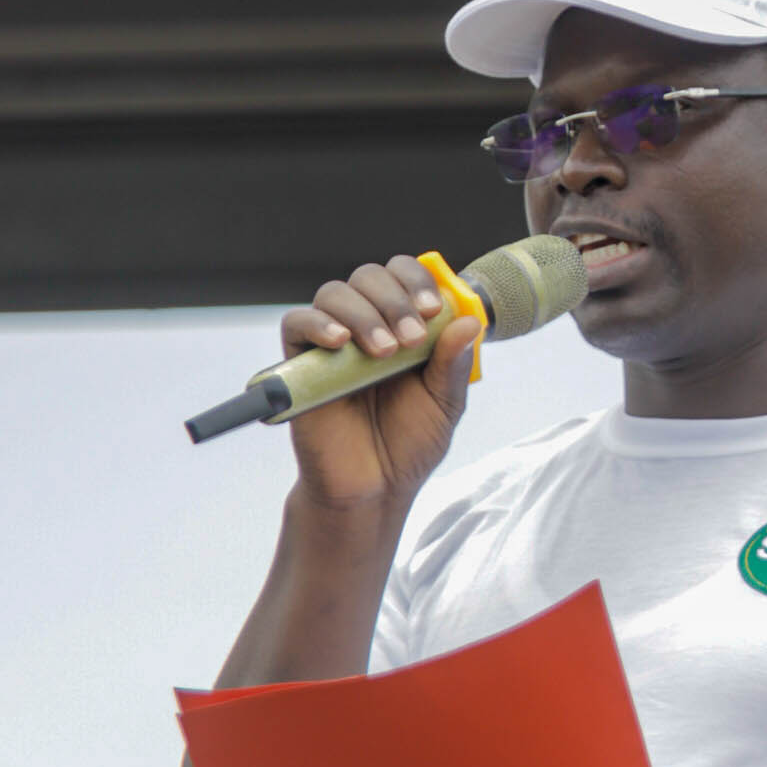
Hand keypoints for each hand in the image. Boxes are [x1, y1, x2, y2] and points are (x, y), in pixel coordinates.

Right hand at [281, 255, 481, 511]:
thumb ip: (453, 363)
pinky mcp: (300, 364)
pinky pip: (297, 322)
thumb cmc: (407, 446)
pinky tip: (341, 343)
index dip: (417, 282)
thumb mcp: (444, 405)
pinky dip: (318, 323)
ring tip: (383, 352)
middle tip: (410, 339)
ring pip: (335, 293)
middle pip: (369, 276)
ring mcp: (332, 344)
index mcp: (403, 328)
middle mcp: (366, 327)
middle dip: (394, 299)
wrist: (372, 489)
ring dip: (362, 313)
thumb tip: (470, 321)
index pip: (404, 277)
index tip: (433, 309)